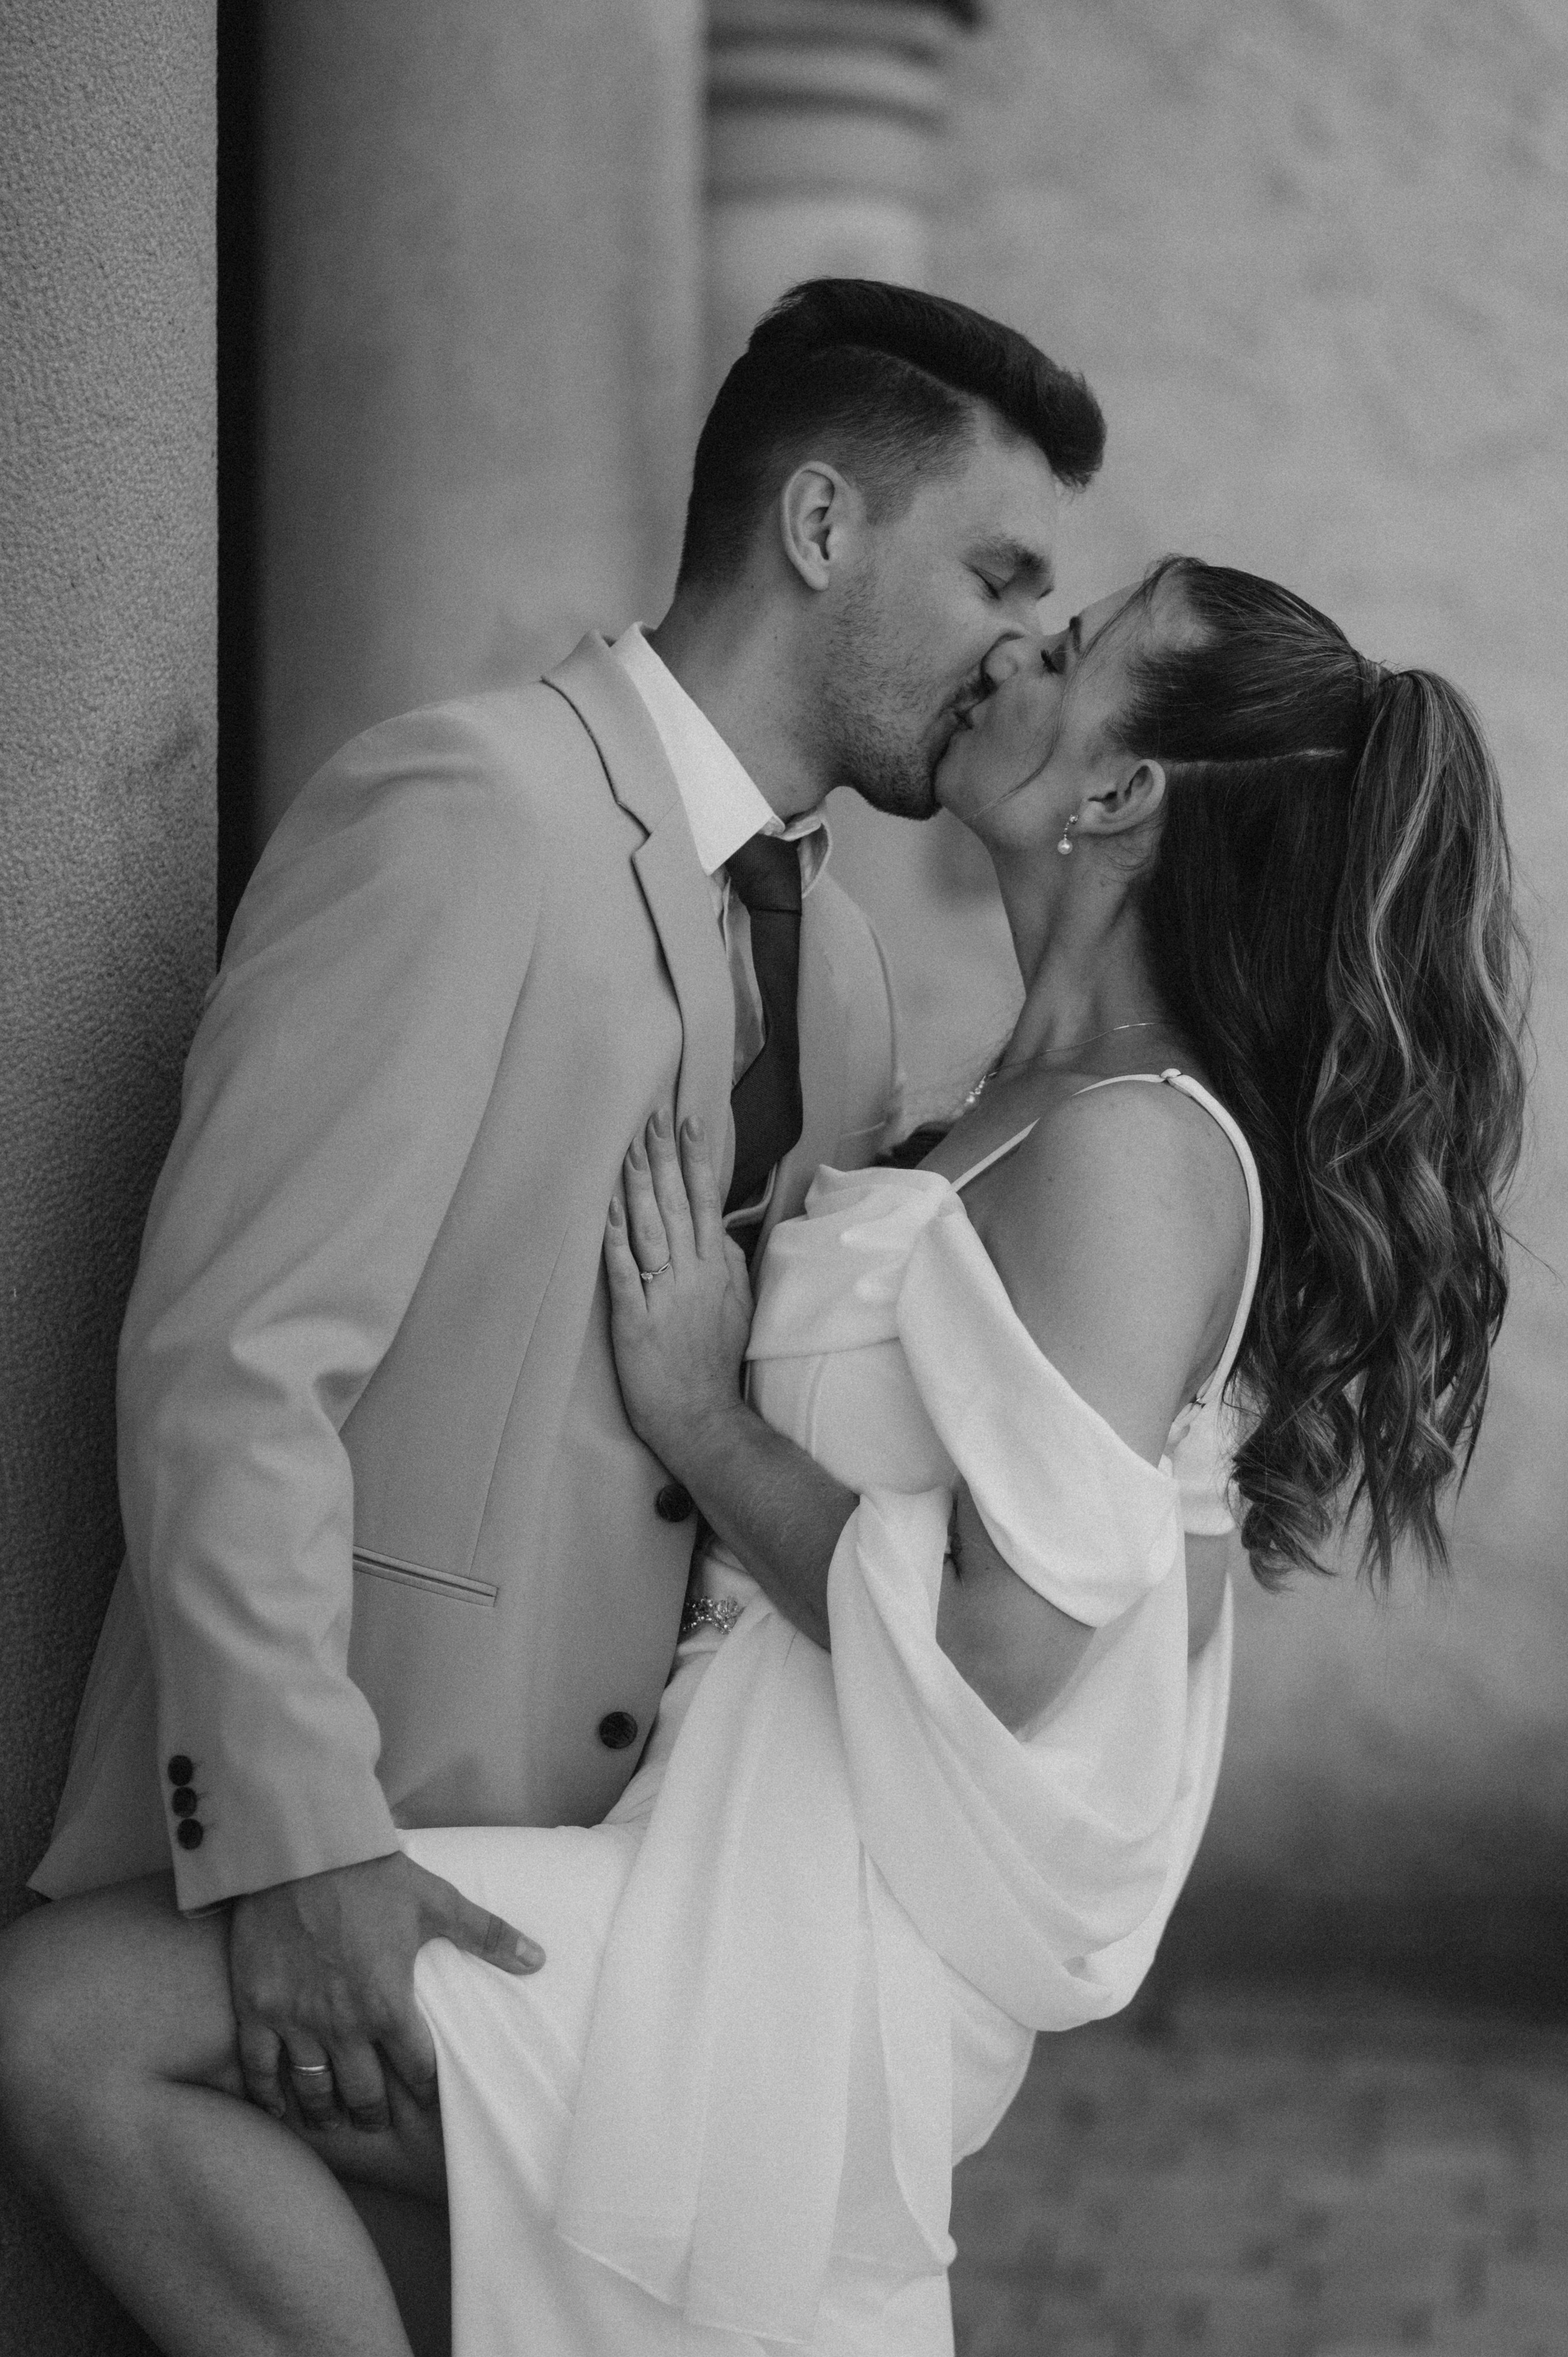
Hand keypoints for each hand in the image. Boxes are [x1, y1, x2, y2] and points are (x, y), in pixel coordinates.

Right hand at [228, 1850, 542, 2131]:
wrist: (302, 1848)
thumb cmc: (373, 1874)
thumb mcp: (437, 1901)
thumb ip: (488, 1935)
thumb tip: (539, 1959)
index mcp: (389, 2004)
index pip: (415, 2069)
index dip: (424, 2088)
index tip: (426, 2100)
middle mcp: (343, 2024)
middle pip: (363, 2093)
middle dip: (373, 2113)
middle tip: (376, 2121)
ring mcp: (295, 2020)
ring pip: (313, 2089)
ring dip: (325, 2113)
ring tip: (333, 2124)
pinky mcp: (257, 2008)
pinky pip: (259, 2069)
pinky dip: (269, 2096)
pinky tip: (280, 2109)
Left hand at [604, 1109, 752, 1470]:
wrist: (704, 1417)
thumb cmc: (715, 1363)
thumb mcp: (738, 1307)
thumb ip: (731, 1265)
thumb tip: (723, 1231)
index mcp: (719, 1270)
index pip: (708, 1204)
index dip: (697, 1162)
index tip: (688, 1123)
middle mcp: (695, 1276)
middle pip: (679, 1207)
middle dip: (665, 1160)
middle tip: (652, 1117)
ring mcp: (666, 1297)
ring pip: (653, 1231)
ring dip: (640, 1188)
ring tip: (628, 1148)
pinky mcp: (637, 1321)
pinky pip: (625, 1274)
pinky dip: (615, 1241)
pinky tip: (606, 1211)